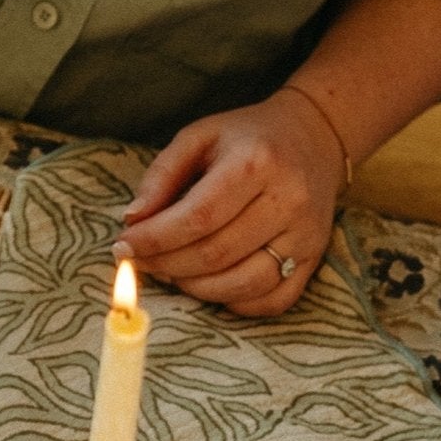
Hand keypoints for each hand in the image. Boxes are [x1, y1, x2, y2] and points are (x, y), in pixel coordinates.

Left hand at [115, 90, 346, 316]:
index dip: (156, 239)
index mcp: (256, 162)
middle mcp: (287, 201)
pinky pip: (272, 300)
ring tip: (175, 274)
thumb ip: (162, 175)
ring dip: (198, 289)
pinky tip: (214, 286)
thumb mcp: (200, 137)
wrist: (315, 139)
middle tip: (144, 263)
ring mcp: (305, 236)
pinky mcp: (315, 260)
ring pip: (244, 284)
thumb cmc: (248, 138)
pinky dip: (236, 303)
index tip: (125, 247)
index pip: (198, 216)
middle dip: (170, 265)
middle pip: (217, 254)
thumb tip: (133, 222)